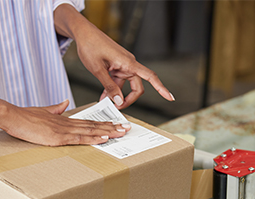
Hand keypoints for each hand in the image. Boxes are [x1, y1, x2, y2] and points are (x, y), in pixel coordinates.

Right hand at [0, 79, 129, 146]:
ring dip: (107, 132)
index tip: (116, 123)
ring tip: (121, 132)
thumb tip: (63, 104)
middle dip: (111, 127)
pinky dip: (93, 138)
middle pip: (93, 125)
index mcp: (63, 119)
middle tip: (127, 128)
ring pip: (90, 131)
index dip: (103, 122)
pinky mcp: (57, 138)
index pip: (87, 121)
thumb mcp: (42, 111)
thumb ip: (54, 108)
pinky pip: (78, 138)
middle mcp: (66, 124)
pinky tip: (104, 138)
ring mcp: (62, 130)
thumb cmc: (24, 116)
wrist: (13, 116)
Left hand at [54, 5, 173, 108]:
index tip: (170, 97)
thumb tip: (118, 100)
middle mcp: (129, 64)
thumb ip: (109, 86)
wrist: (84, 34)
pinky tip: (104, 95)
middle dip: (128, 99)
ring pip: (125, 85)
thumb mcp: (97, 69)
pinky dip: (112, 88)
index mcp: (128, 63)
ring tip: (105, 102)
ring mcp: (123, 65)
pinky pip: (118, 80)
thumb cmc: (91, 47)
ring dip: (117, 95)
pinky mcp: (116, 65)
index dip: (161, 88)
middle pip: (136, 86)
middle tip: (116, 108)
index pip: (150, 76)